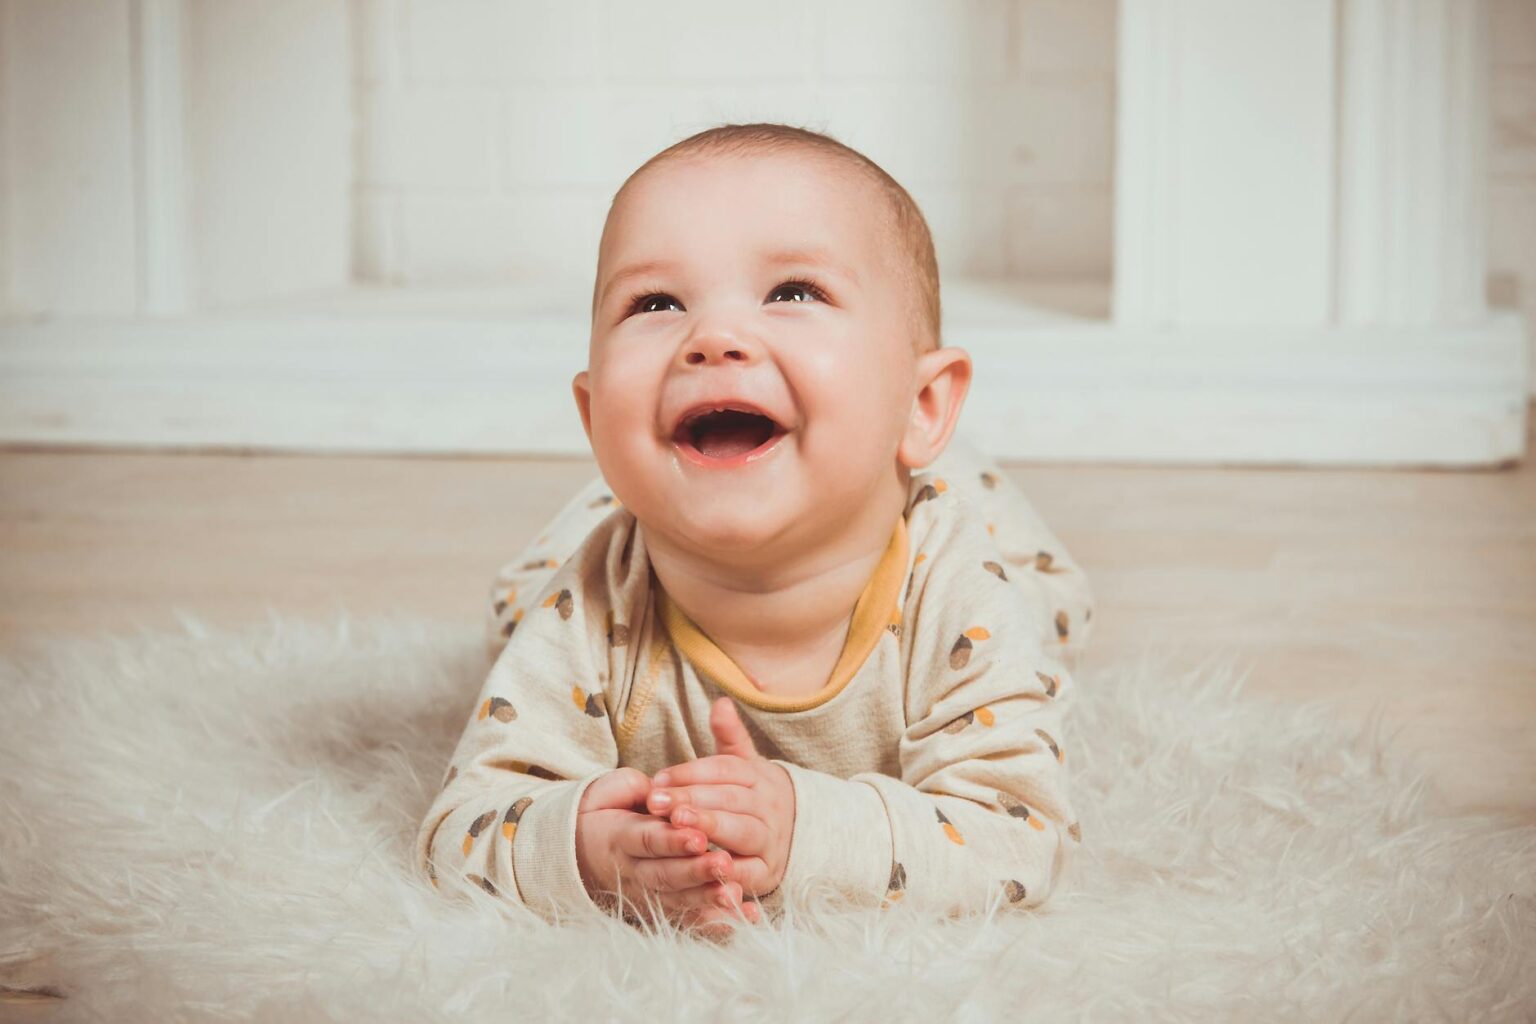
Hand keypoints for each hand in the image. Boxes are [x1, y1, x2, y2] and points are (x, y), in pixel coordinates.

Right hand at [575, 767, 755, 934]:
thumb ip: (634, 789)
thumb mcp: (609, 792)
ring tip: (734, 893)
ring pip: (678, 899)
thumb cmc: (603, 811)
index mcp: (620, 838)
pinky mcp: (659, 907)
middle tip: (724, 864)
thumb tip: (657, 790)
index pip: (648, 840)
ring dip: (707, 898)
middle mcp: (632, 870)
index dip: (672, 841)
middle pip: (665, 875)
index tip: (699, 837)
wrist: (578, 849)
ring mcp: (646, 892)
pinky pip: (688, 917)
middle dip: (695, 872)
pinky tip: (743, 917)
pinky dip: (715, 920)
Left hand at [645, 697, 794, 900]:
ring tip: (678, 825)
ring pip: (742, 832)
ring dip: (710, 829)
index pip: (725, 770)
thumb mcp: (744, 765)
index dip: (691, 773)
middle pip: (731, 799)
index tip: (658, 779)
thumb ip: (730, 737)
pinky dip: (728, 873)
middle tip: (658, 802)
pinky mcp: (768, 873)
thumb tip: (721, 702)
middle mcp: (768, 807)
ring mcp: (770, 840)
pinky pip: (749, 873)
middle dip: (693, 800)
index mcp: (759, 777)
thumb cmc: (752, 797)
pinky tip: (700, 868)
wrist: (794, 835)